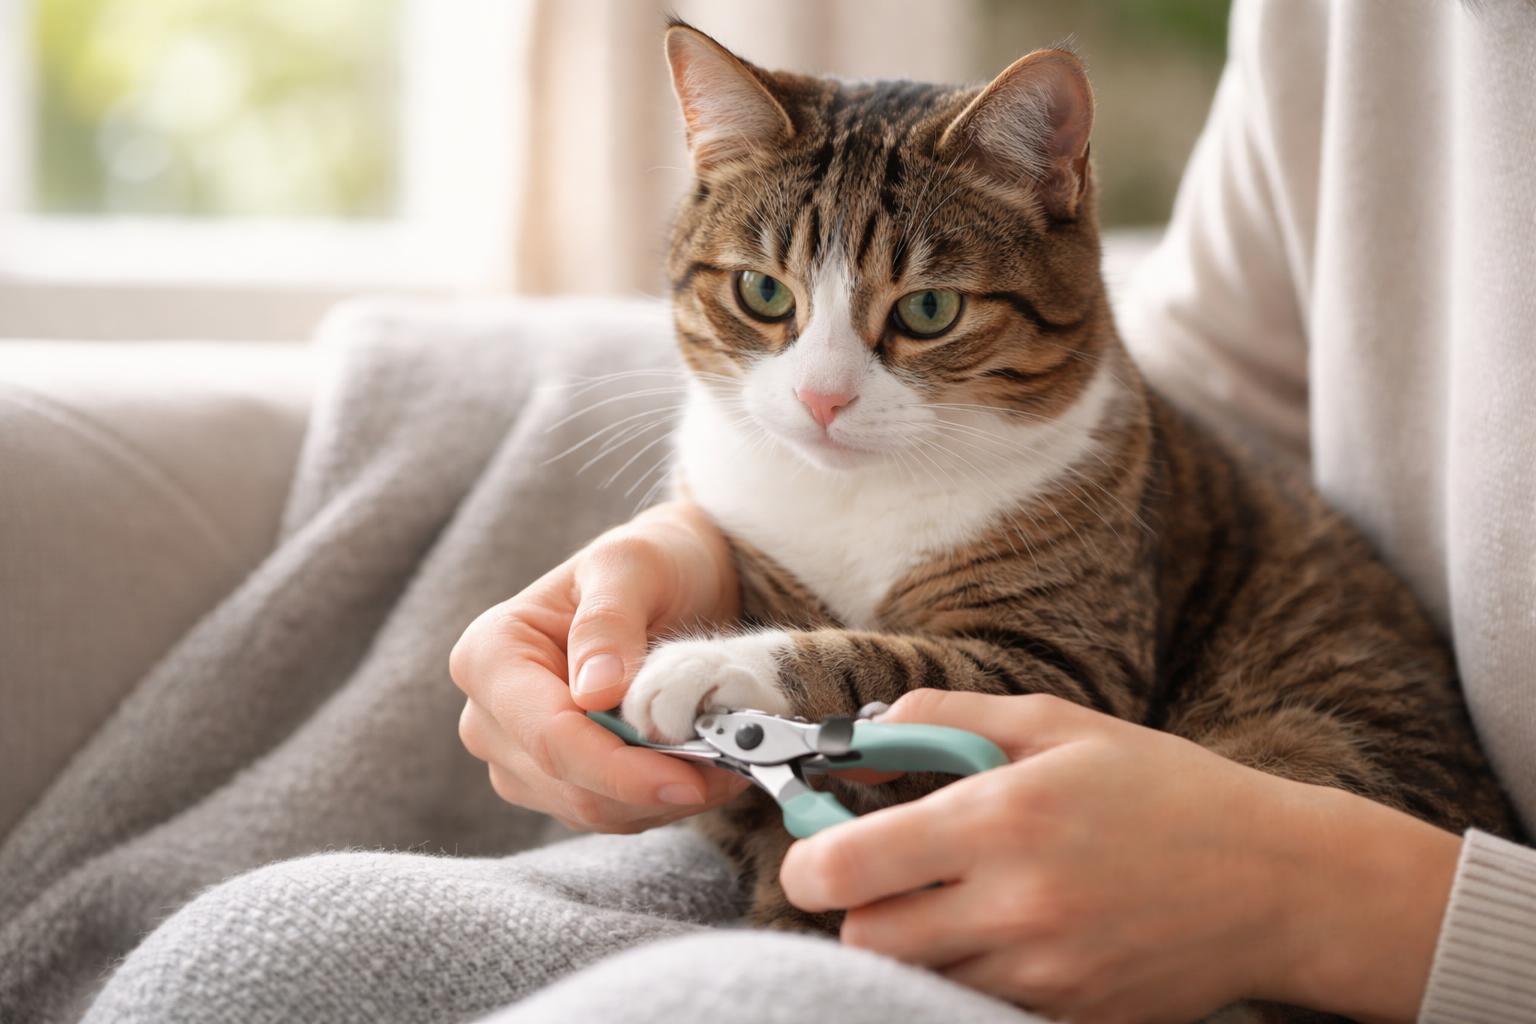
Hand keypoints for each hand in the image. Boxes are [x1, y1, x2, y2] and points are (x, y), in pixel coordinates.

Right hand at [450, 501, 748, 832]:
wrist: (675, 581)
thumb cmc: (649, 563)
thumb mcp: (631, 565)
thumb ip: (608, 622)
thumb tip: (593, 694)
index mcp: (491, 655)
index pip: (549, 735)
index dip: (617, 768)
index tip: (688, 776)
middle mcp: (489, 715)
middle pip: (565, 782)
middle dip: (650, 786)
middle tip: (731, 765)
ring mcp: (519, 756)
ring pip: (588, 809)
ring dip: (661, 798)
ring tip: (726, 760)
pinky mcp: (555, 782)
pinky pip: (607, 813)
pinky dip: (658, 800)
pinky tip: (702, 768)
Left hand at [778, 690, 1462, 1023]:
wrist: (1278, 883)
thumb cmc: (1165, 789)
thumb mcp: (1056, 725)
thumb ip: (944, 718)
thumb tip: (858, 735)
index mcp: (1001, 820)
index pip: (845, 868)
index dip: (808, 858)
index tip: (817, 846)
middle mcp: (1013, 908)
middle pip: (863, 938)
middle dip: (858, 905)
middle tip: (888, 873)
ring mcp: (1042, 976)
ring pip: (914, 977)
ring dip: (913, 942)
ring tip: (958, 897)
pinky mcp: (1070, 1020)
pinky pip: (975, 1004)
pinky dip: (968, 976)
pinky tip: (1007, 935)